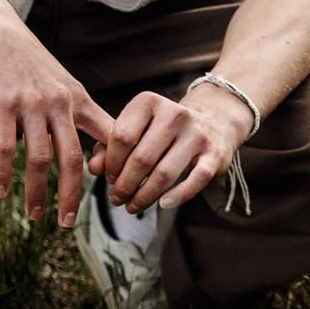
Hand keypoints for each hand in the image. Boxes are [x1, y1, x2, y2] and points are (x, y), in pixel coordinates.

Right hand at [0, 0, 112, 228]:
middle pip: (73, 158)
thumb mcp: (57, 79)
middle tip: (66, 224)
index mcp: (76, 98)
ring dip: (37, 193)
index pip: (107, 136)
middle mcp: (58, 103)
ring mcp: (30, 104)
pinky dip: (3, 174)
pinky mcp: (1, 104)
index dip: (115, 167)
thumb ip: (71, 110)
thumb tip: (80, 147)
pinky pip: (5, 148)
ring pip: (40, 158)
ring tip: (34, 217)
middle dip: (71, 195)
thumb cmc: (24, 57)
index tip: (116, 193)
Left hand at [90, 86, 254, 211]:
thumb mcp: (136, 128)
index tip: (108, 177)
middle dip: (124, 184)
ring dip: (144, 196)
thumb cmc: (161, 130)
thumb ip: (110, 145)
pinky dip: (177, 196)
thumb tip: (94, 168)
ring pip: (164, 173)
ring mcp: (197, 133)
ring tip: (132, 206)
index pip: (121, 136)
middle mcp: (174, 113)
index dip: (111, 162)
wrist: (213, 122)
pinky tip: (163, 204)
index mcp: (149, 102)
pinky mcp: (215, 154)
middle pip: (141, 158)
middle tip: (116, 198)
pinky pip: (195, 180)